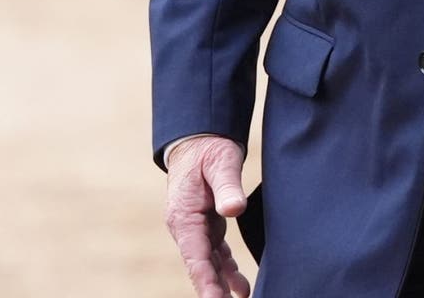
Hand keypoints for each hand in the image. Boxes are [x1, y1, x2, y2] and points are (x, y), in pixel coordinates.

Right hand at [163, 135, 250, 296]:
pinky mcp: (207, 226)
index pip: (195, 255)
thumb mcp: (221, 163)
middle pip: (199, 265)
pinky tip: (239, 286)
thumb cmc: (210, 151)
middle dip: (211, 289)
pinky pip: (217, 254)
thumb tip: (235, 210)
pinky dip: (227, 270)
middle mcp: (186, 227)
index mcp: (184, 216)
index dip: (205, 280)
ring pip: (209, 263)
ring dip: (221, 283)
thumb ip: (228, 187)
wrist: (200, 141)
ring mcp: (196, 228)